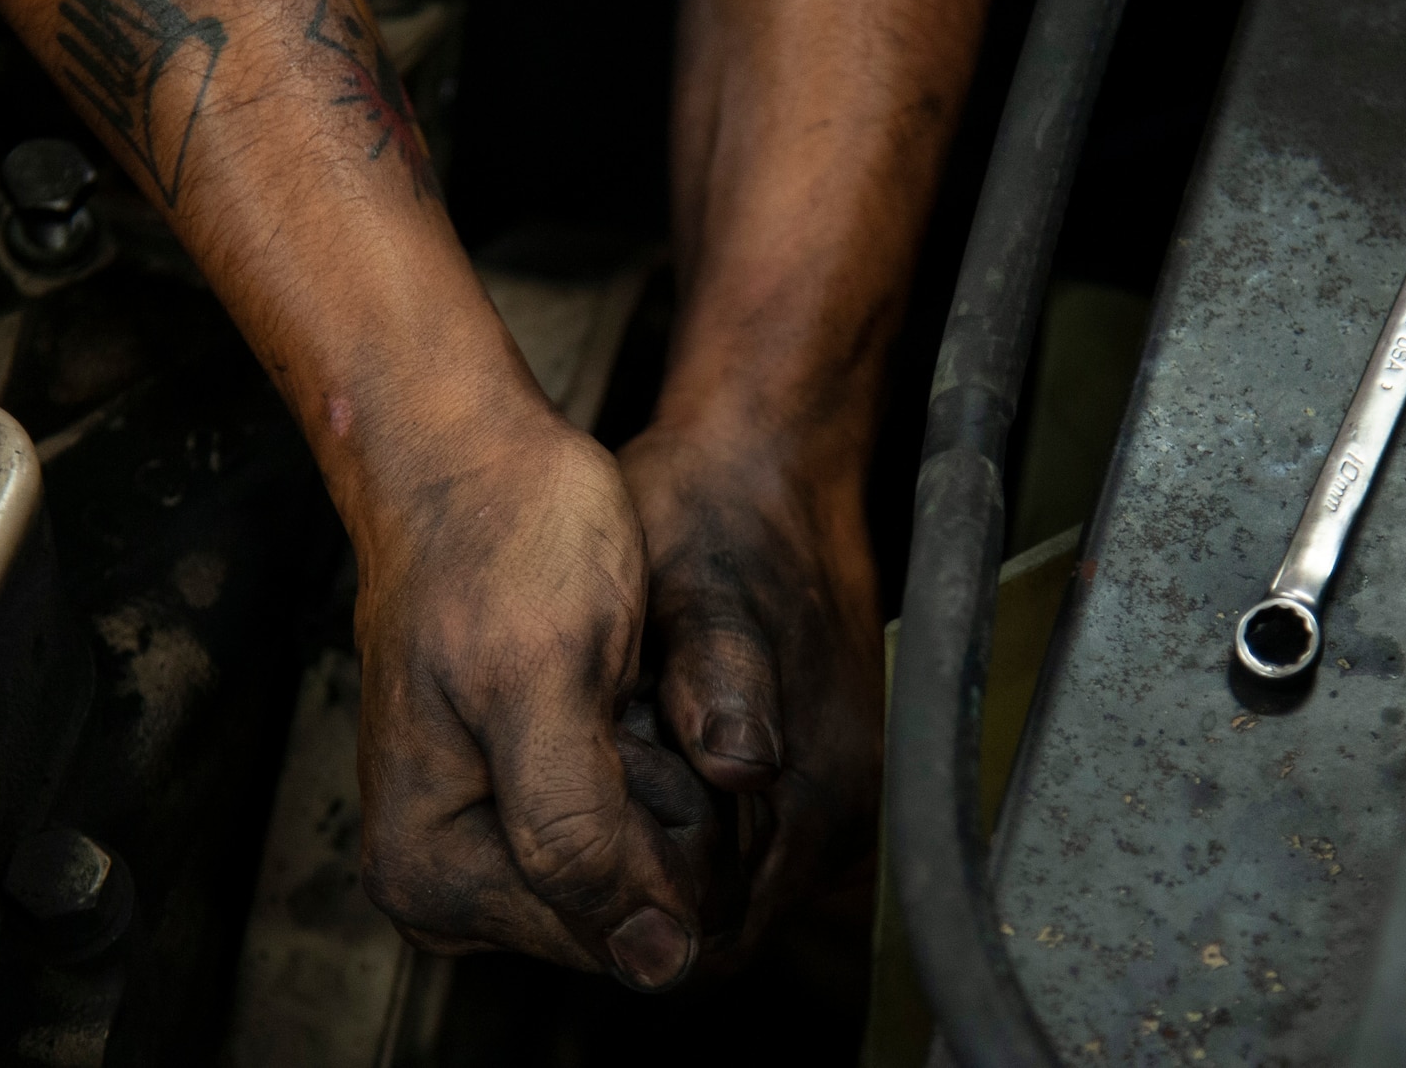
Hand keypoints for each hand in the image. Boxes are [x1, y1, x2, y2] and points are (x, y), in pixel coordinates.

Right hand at [353, 412, 716, 989]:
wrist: (473, 463)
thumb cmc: (502, 546)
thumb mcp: (549, 682)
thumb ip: (582, 833)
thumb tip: (651, 963)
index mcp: (433, 873)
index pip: (619, 937)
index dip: (668, 841)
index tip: (627, 730)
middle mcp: (444, 883)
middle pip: (627, 919)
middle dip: (659, 816)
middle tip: (615, 703)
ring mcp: (482, 847)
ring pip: (639, 875)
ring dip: (659, 786)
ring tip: (609, 693)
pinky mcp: (519, 806)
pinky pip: (626, 828)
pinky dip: (646, 766)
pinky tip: (613, 700)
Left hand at [617, 421, 884, 956]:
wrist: (768, 461)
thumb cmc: (718, 517)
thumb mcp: (698, 591)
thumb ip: (720, 680)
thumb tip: (740, 764)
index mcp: (822, 792)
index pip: (711, 944)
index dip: (625, 919)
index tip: (562, 860)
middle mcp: (842, 816)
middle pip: (714, 924)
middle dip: (633, 887)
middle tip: (566, 810)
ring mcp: (833, 798)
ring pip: (720, 884)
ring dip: (653, 850)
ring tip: (599, 770)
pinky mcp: (813, 773)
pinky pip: (736, 837)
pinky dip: (677, 814)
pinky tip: (636, 747)